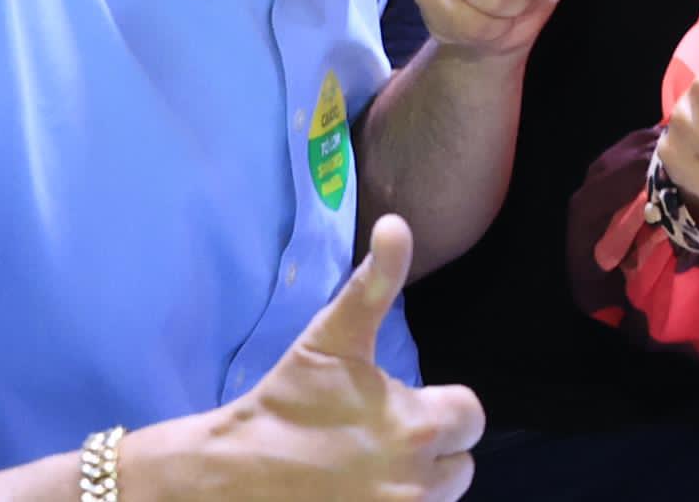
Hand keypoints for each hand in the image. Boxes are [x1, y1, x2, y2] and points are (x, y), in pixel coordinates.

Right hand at [191, 216, 482, 501]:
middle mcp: (420, 483)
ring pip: (436, 499)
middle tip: (380, 442)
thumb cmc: (286, 404)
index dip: (440, 410)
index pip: (470, 416)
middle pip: (460, 466)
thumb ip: (375, 283)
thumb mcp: (332, 339)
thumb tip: (396, 224)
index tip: (402, 409)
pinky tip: (355, 494)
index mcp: (421, 426)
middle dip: (430, 452)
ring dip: (412, 486)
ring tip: (364, 472)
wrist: (228, 477)